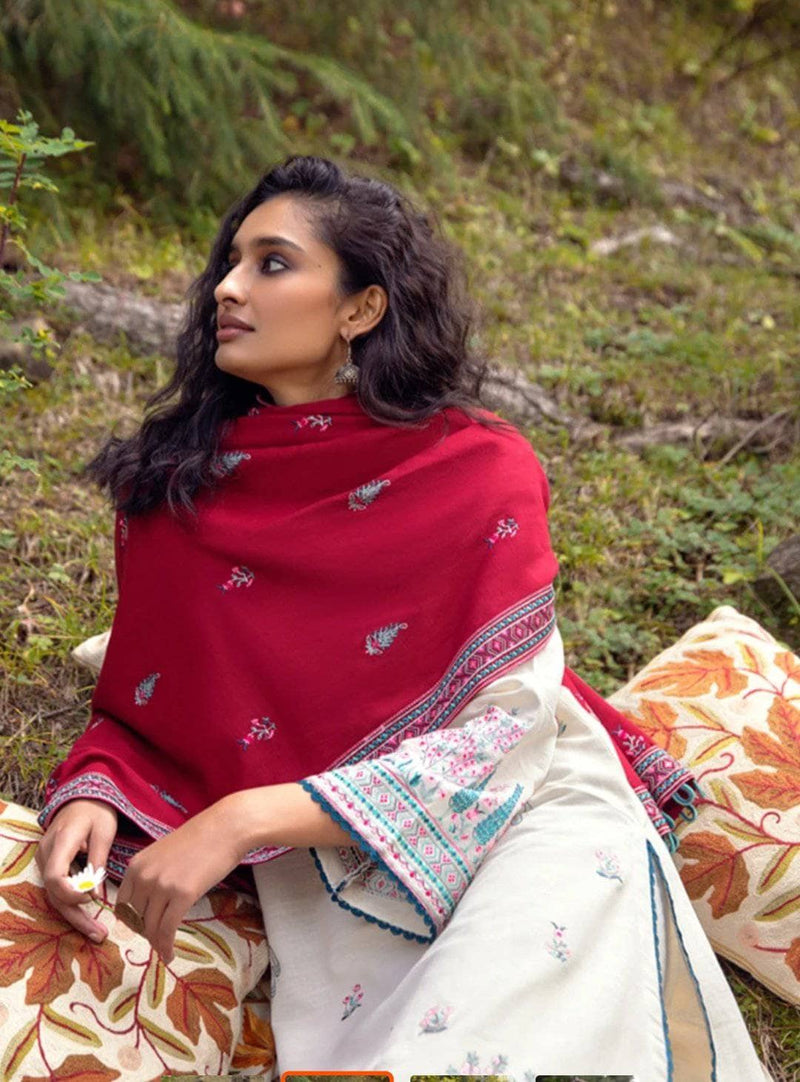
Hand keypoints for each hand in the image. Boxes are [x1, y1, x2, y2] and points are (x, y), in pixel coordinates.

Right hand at [36, 799, 117, 941]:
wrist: (82, 798)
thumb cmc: (96, 811)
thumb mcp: (104, 831)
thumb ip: (98, 860)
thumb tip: (96, 893)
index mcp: (61, 842)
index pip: (55, 876)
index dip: (72, 893)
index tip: (92, 897)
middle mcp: (46, 853)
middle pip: (54, 893)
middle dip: (76, 917)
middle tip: (99, 935)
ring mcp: (45, 860)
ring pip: (55, 896)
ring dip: (74, 916)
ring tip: (97, 933)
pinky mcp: (50, 866)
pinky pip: (58, 890)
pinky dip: (72, 905)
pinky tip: (88, 919)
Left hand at [116, 801, 241, 962]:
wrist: (226, 827)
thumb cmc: (200, 838)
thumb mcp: (164, 854)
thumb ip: (150, 875)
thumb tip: (147, 903)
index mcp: (136, 865)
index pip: (122, 904)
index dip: (131, 921)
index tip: (142, 928)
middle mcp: (144, 876)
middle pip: (135, 918)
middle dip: (145, 933)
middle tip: (158, 939)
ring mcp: (162, 886)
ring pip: (151, 927)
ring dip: (157, 943)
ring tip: (165, 950)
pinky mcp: (183, 895)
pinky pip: (167, 930)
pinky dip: (166, 947)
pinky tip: (170, 955)